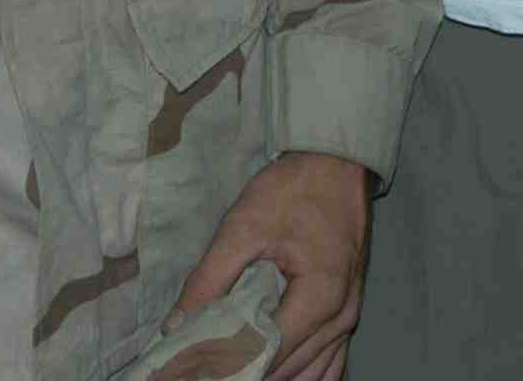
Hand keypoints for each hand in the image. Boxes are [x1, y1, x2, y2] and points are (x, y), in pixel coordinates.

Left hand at [169, 150, 369, 380]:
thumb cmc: (294, 190)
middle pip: (288, 370)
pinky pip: (332, 365)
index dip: (226, 366)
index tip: (192, 371)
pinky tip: (275, 377)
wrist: (338, 164)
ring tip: (232, 373)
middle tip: (203, 372)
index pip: (266, 352)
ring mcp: (349, 320)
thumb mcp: (243, 226)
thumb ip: (208, 278)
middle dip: (246, 375)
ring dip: (274, 378)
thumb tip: (173, 327)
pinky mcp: (348, 314)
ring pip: (312, 376)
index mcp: (318, 296)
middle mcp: (340, 317)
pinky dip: (304, 377)